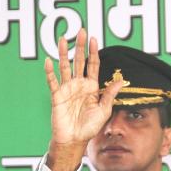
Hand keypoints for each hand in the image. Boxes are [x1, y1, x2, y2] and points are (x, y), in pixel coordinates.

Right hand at [44, 29, 125, 170]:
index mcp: (91, 87)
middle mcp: (78, 85)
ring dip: (63, 53)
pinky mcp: (57, 96)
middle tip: (81, 31)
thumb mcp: (104, 110)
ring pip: (65, 66)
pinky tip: (48, 61)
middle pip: (79, 61)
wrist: (75, 139)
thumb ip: (110, 94)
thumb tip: (122, 80)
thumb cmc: (89, 127)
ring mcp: (67, 89)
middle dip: (80, 46)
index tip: (95, 39)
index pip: (92, 65)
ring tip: (63, 38)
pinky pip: (53, 81)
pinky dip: (50, 72)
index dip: (94, 52)